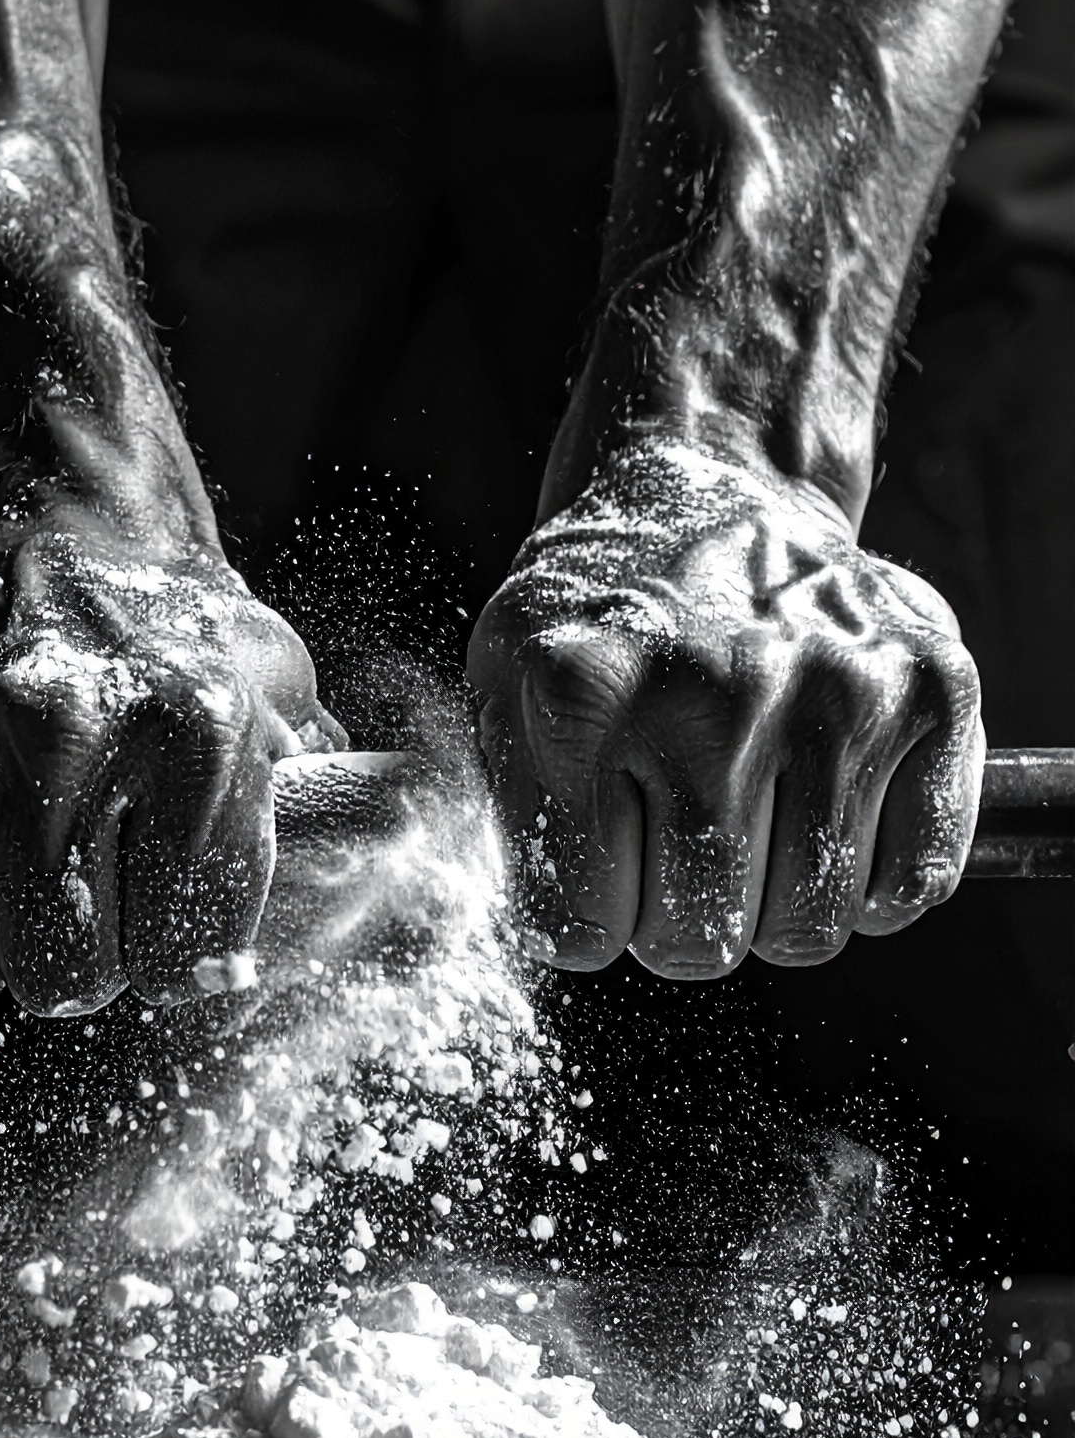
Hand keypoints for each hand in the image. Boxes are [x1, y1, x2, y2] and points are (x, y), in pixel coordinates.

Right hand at [0, 509, 341, 1010]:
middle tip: (82, 886)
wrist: (42, 525)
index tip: (176, 917)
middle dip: (79, 959)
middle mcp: (56, 720)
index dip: (181, 960)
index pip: (185, 963)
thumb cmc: (171, 650)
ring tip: (2, 855)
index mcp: (191, 725)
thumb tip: (392, 868)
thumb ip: (333, 816)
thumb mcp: (281, 708)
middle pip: (59, 978)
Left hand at [469, 442, 982, 978]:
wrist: (711, 493)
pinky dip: (870, 884)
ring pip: (806, 930)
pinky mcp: (936, 692)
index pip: (582, 928)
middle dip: (676, 919)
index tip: (594, 858)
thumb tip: (530, 944)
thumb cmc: (600, 620)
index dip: (586, 913)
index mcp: (582, 691)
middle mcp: (718, 687)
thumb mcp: (504, 691)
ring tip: (750, 818)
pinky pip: (912, 884)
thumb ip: (502, 825)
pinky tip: (831, 820)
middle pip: (698, 943)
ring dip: (771, 907)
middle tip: (676, 839)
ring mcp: (839, 688)